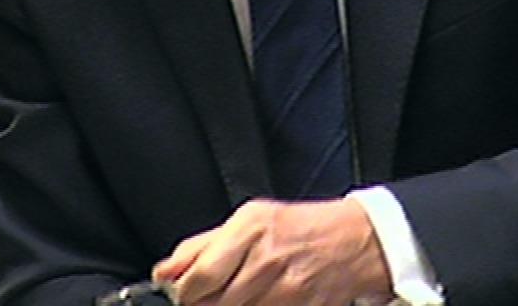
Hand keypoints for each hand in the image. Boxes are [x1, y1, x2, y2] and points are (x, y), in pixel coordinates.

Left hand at [153, 198, 391, 305]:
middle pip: (214, 304)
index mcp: (250, 229)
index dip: (184, 292)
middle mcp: (267, 260)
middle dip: (204, 304)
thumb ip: (201, 246)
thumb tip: (164, 272)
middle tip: (210, 296)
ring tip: (239, 296)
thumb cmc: (298, 227)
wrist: (353, 241)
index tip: (183, 292)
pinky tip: (258, 301)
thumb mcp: (248, 220)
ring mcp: (287, 290)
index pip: (200, 277)